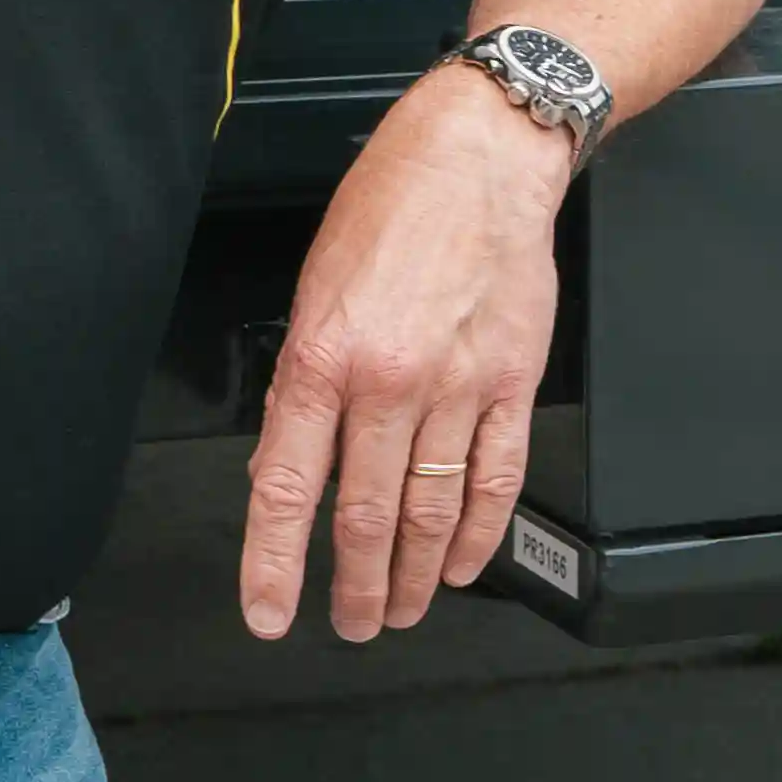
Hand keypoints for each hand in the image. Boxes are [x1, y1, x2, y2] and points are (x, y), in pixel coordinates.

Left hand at [242, 71, 572, 642]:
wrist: (480, 157)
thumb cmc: (392, 207)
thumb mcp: (315, 288)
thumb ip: (304, 380)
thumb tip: (287, 459)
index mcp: (324, 355)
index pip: (286, 486)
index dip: (274, 563)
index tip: (269, 613)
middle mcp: (389, 380)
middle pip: (365, 515)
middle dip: (354, 586)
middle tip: (351, 624)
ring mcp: (457, 386)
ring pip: (430, 510)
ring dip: (413, 574)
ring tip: (401, 608)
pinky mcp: (512, 382)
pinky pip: (496, 479)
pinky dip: (478, 533)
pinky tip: (461, 562)